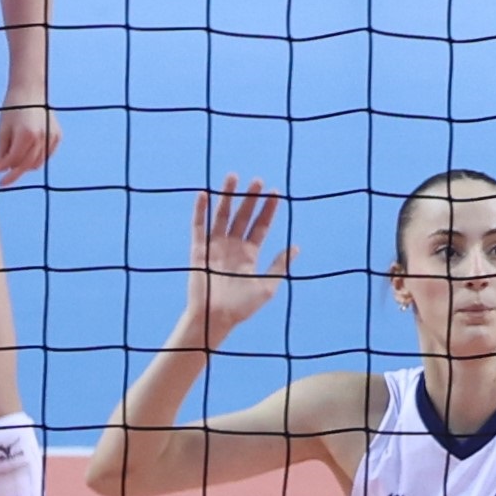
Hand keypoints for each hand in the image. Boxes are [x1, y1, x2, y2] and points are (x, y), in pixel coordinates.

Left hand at [0, 96, 60, 186]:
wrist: (30, 90)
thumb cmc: (12, 108)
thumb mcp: (2, 129)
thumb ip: (0, 152)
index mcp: (25, 134)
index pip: (13, 160)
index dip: (1, 168)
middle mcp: (41, 138)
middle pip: (26, 165)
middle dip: (13, 174)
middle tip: (3, 180)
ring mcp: (51, 137)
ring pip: (37, 163)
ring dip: (24, 167)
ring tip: (12, 165)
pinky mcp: (57, 136)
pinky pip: (45, 156)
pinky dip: (35, 160)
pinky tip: (25, 157)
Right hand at [185, 180, 294, 343]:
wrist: (216, 318)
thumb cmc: (242, 308)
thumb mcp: (267, 286)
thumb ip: (279, 265)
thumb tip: (296, 247)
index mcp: (249, 255)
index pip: (260, 227)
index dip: (268, 210)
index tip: (276, 193)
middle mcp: (232, 247)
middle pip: (242, 217)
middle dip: (250, 199)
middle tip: (258, 180)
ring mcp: (215, 247)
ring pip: (222, 216)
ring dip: (227, 197)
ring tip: (233, 177)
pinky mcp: (199, 250)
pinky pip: (198, 227)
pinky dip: (200, 210)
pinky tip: (204, 194)